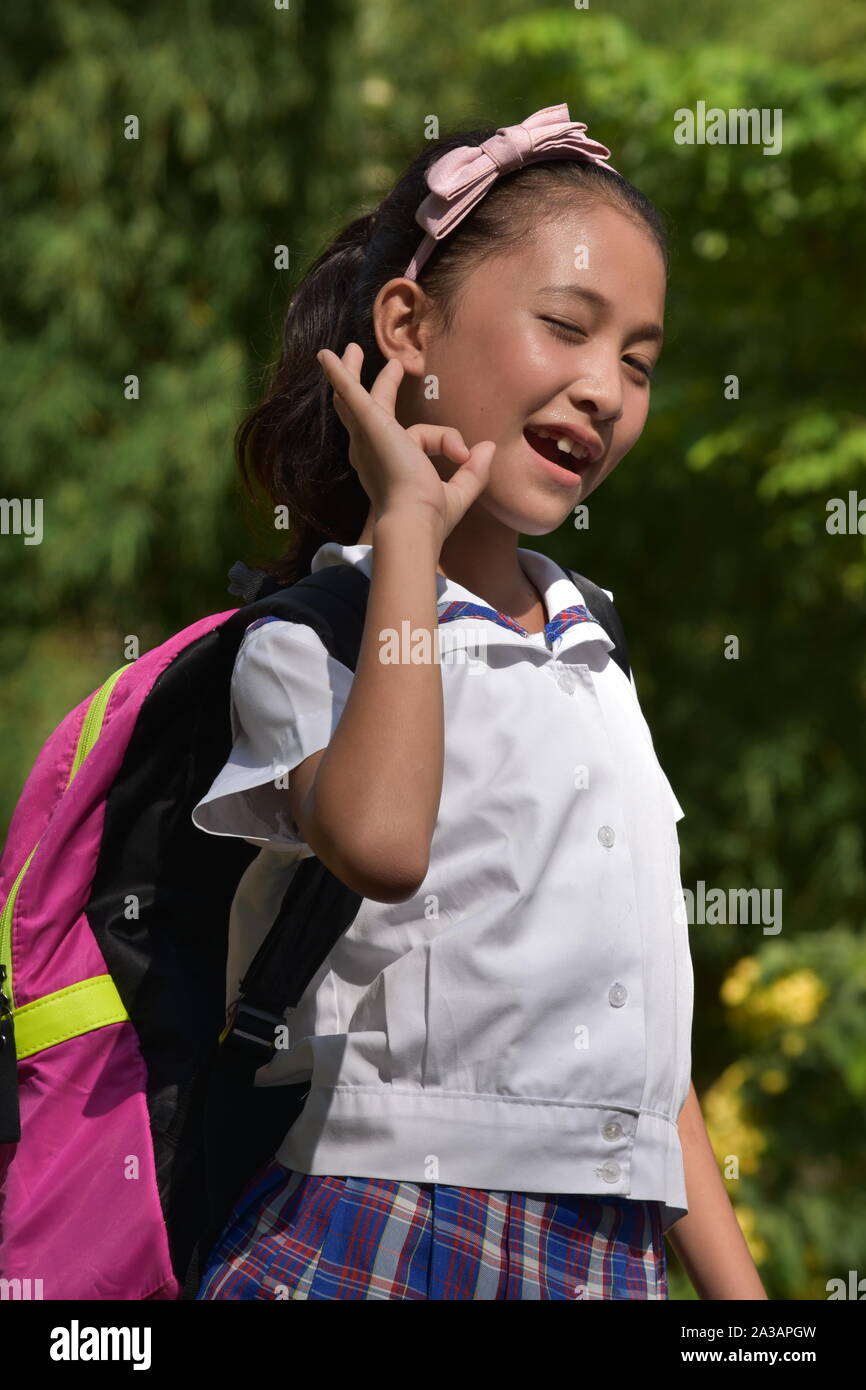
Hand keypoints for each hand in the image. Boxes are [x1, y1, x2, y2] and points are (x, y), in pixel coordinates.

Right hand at [316, 342, 494, 541]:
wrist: (413, 520)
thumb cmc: (429, 517)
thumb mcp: (458, 492)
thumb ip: (474, 471)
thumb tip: (486, 448)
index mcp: (390, 466)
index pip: (420, 437)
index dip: (446, 441)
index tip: (463, 453)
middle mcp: (372, 452)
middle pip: (373, 411)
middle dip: (382, 385)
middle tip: (393, 366)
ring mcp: (367, 437)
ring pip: (355, 398)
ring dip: (351, 373)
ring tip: (349, 351)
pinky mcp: (369, 424)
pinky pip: (350, 393)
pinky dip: (338, 374)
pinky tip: (326, 355)